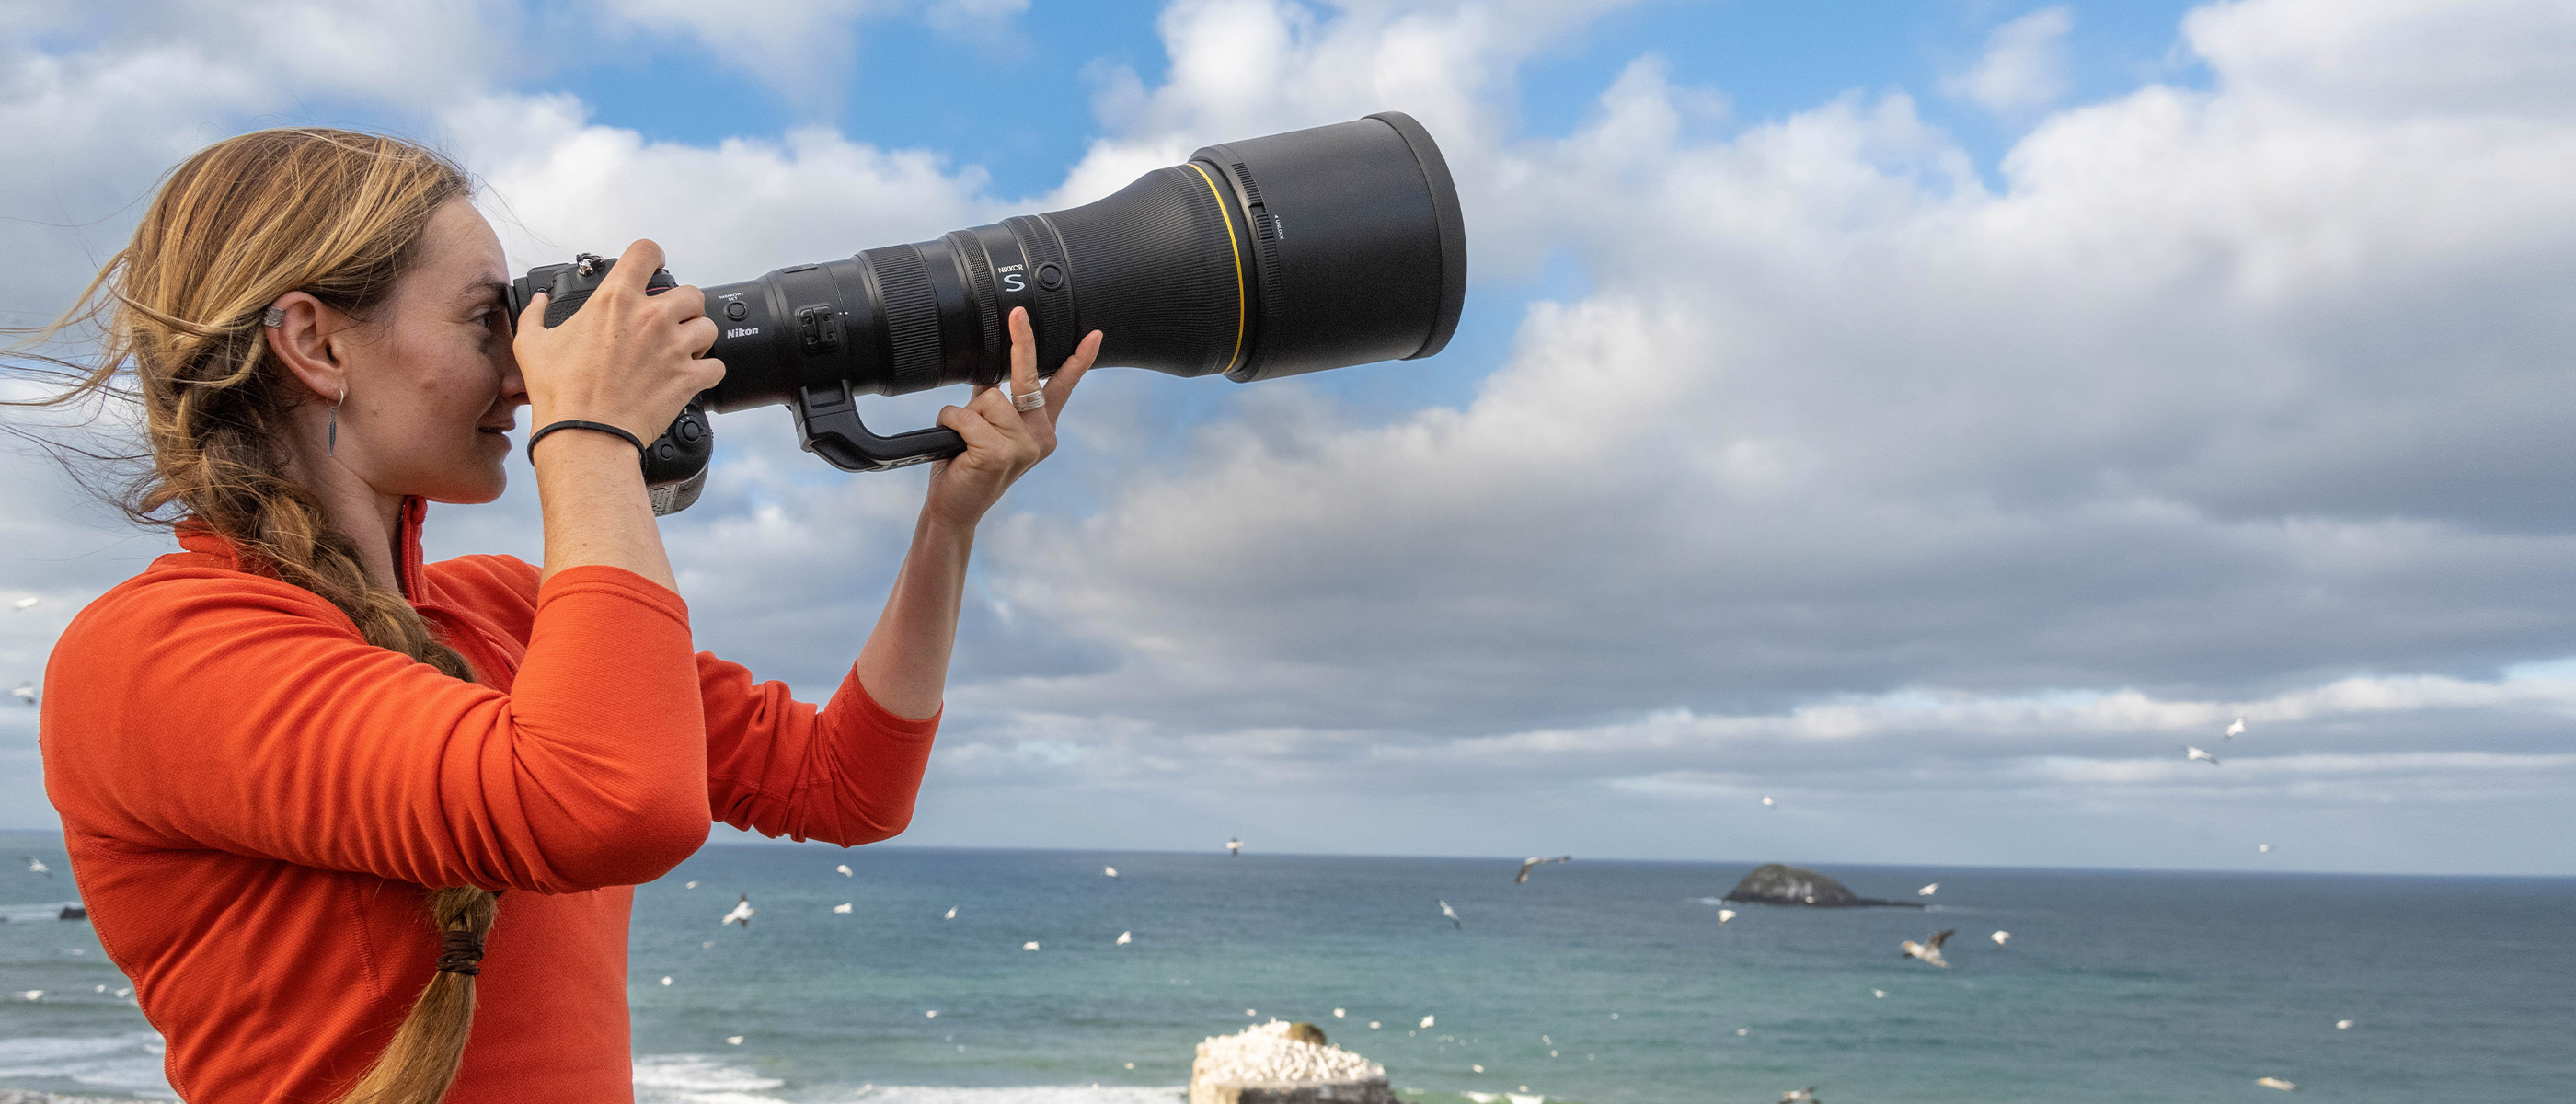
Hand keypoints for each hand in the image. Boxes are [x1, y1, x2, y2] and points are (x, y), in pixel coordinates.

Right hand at [512, 239, 724, 451]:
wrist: (585, 434)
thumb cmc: (559, 392)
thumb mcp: (532, 344)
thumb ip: (535, 315)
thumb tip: (538, 301)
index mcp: (615, 300)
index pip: (646, 251)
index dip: (653, 256)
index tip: (655, 266)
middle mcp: (650, 318)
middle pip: (691, 293)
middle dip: (684, 306)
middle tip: (672, 321)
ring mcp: (673, 347)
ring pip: (708, 327)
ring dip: (698, 338)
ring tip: (683, 350)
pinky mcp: (688, 378)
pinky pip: (717, 366)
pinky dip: (708, 371)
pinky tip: (692, 375)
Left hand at [924, 306, 1099, 528]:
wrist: (954, 509)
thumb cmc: (967, 469)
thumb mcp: (985, 429)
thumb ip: (994, 403)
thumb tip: (988, 373)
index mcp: (1041, 429)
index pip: (1061, 387)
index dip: (1078, 359)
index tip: (1093, 335)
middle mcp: (1040, 436)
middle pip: (1026, 378)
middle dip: (1022, 342)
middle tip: (1018, 313)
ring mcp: (1024, 445)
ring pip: (987, 397)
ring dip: (963, 414)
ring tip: (962, 442)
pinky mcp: (1001, 452)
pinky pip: (966, 415)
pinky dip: (951, 424)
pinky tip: (955, 447)